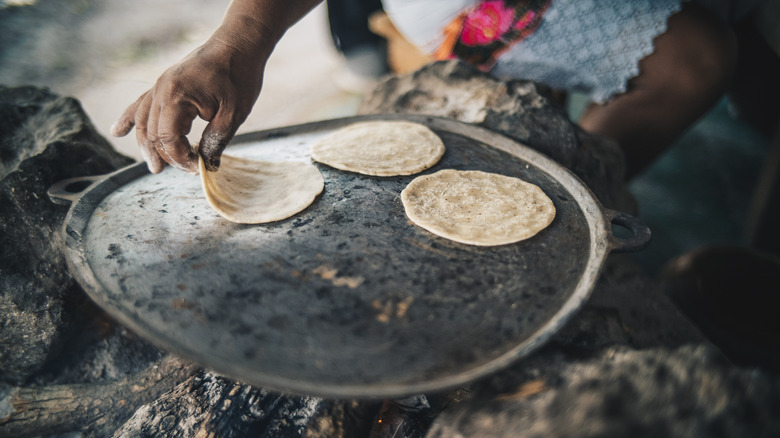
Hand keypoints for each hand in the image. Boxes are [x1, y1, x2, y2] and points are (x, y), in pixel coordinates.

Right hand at [111, 39, 265, 173]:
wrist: (238, 44)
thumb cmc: (239, 76)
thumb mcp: (233, 114)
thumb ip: (216, 140)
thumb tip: (208, 164)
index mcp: (176, 97)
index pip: (168, 138)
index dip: (181, 158)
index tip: (198, 167)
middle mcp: (161, 90)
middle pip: (153, 133)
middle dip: (165, 156)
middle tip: (184, 171)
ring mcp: (160, 85)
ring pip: (144, 122)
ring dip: (147, 145)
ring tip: (155, 166)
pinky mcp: (164, 83)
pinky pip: (141, 104)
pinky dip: (130, 119)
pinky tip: (117, 131)